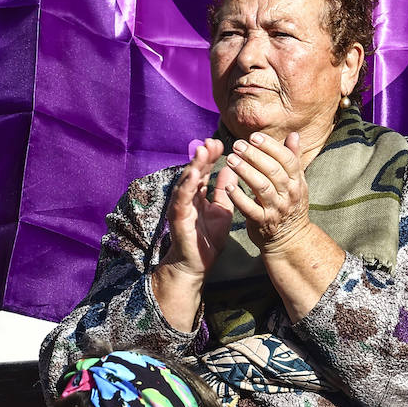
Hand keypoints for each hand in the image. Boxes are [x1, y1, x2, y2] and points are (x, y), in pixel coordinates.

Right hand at [161, 138, 236, 277]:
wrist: (197, 265)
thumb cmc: (207, 240)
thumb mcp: (222, 211)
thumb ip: (225, 192)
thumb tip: (230, 169)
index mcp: (198, 195)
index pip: (204, 171)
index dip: (211, 157)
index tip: (221, 143)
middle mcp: (187, 197)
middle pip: (194, 171)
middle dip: (203, 156)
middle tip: (212, 141)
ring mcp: (180, 206)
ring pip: (186, 181)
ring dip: (194, 165)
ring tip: (202, 150)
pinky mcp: (177, 217)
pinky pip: (181, 199)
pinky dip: (187, 186)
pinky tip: (194, 174)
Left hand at [223, 132, 312, 250]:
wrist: (290, 239)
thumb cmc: (290, 205)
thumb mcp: (297, 182)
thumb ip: (294, 159)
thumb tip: (294, 135)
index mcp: (298, 182)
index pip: (287, 159)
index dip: (271, 147)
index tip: (254, 137)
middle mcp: (289, 194)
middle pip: (273, 171)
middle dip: (254, 156)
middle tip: (237, 145)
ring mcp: (276, 209)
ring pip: (261, 187)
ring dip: (245, 172)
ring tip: (231, 159)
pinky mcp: (263, 222)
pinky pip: (250, 209)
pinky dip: (239, 197)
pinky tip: (228, 186)